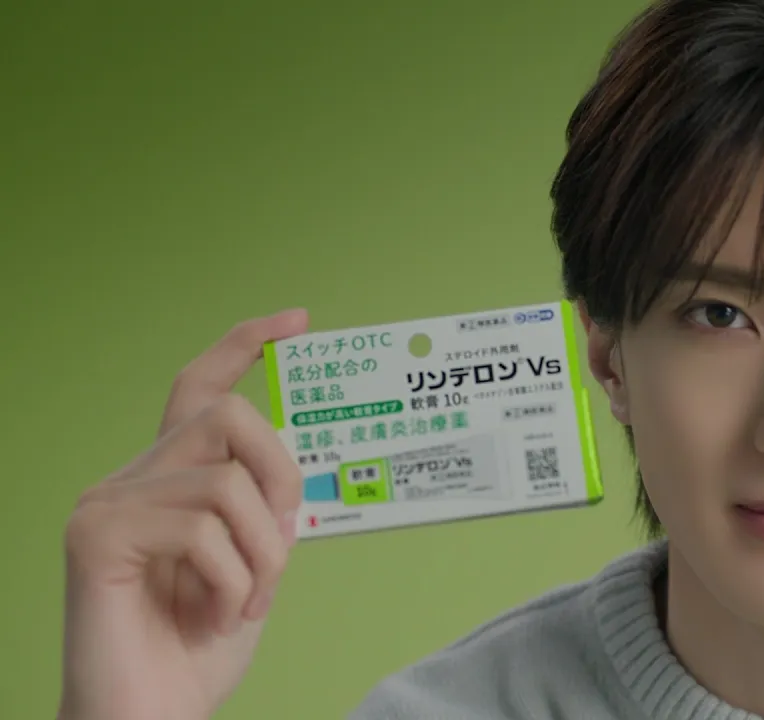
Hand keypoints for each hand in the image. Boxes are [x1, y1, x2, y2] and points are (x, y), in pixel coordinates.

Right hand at [58, 309, 308, 719]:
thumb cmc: (198, 652)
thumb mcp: (255, 566)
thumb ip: (266, 510)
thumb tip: (301, 464)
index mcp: (171, 481)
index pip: (200, 389)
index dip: (245, 345)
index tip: (297, 322)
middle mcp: (132, 479)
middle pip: (229, 416)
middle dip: (281, 478)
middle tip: (281, 552)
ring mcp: (106, 502)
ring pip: (228, 480)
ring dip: (263, 554)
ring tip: (246, 603)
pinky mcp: (94, 535)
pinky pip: (202, 528)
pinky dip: (233, 580)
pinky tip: (214, 619)